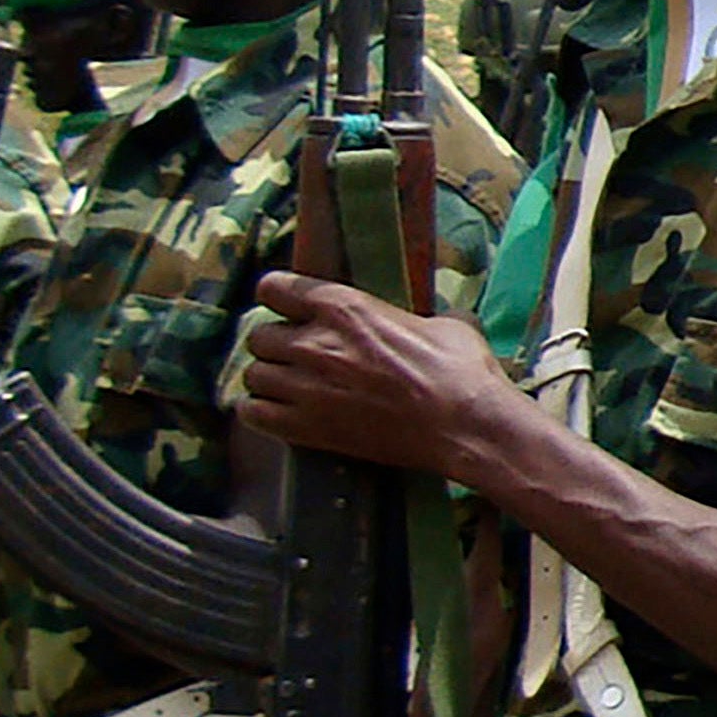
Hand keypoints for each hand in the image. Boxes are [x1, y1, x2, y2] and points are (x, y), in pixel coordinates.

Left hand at [237, 269, 533, 480]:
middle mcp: (314, 343)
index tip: (290, 308)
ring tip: (289, 388)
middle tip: (298, 357)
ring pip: (253, 375)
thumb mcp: (446, 324)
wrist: (464, 426)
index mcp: (343, 307)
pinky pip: (253, 413)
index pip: (273, 288)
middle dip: (276, 345)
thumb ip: (421, 317)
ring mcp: (305, 387)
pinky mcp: (306, 428)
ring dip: (269, 380)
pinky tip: (280, 413)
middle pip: (259, 336)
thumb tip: (434, 319)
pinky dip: (261, 413)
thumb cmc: (460, 371)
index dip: (278, 297)